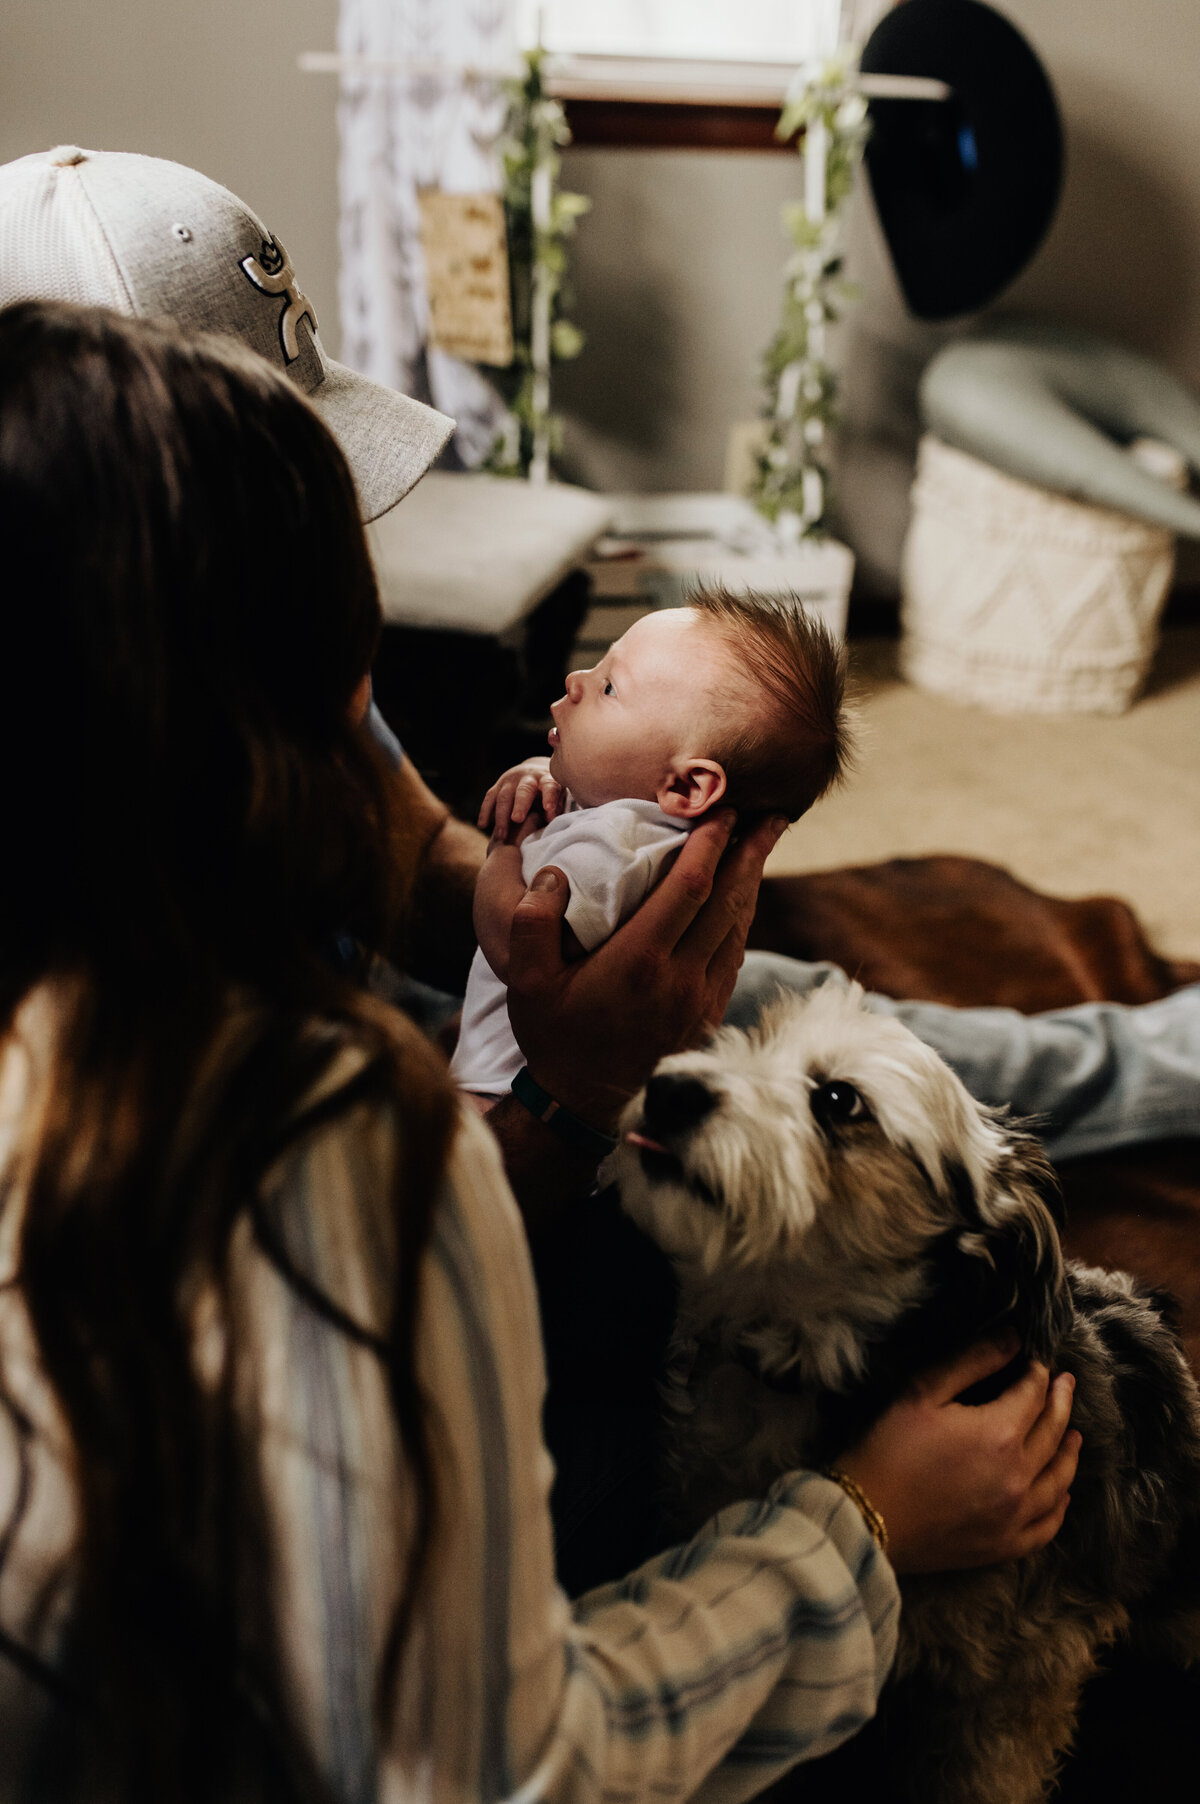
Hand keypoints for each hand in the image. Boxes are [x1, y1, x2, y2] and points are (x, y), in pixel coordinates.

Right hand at [478, 758, 563, 841]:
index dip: (549, 796)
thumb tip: (550, 819)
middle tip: (517, 819)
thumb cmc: (550, 791)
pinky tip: (482, 825)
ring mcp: (511, 780)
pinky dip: (485, 812)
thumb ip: (556, 806)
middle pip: (523, 790)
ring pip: (504, 796)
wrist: (534, 771)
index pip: (549, 786)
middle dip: (519, 805)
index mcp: (547, 778)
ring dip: (501, 817)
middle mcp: (528, 777)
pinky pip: (490, 798)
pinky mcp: (498, 785)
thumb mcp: (558, 795)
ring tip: (501, 836)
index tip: (549, 809)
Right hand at [505, 810, 786, 1129]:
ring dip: (751, 883)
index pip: (690, 887)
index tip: (722, 809)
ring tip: (763, 846)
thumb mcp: (524, 980)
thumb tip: (552, 872)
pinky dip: (742, 920)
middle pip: (728, 901)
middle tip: (770, 815)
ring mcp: (700, 999)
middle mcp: (679, 978)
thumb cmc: (552, 1035)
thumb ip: (532, 922)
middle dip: (750, 852)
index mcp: (639, 961)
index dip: (712, 843)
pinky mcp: (708, 1014)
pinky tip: (742, 899)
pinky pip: (734, 955)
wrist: (582, 1104)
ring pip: (738, 928)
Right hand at [838, 1338, 1080, 1573]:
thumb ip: (972, 1361)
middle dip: (1060, 1403)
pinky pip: (1047, 1525)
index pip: (1033, 1394)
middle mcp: (1018, 1476)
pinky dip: (1060, 1506)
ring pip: (1059, 1480)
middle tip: (1066, 1385)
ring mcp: (1015, 1516)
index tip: (1038, 1362)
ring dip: (1069, 1452)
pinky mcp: (1004, 1546)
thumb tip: (1014, 1338)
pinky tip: (1061, 1494)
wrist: (864, 1518)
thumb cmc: (887, 1448)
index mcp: (999, 1433)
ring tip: (1074, 1435)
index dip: (1038, 1373)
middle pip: (1053, 1432)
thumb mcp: (923, 1392)